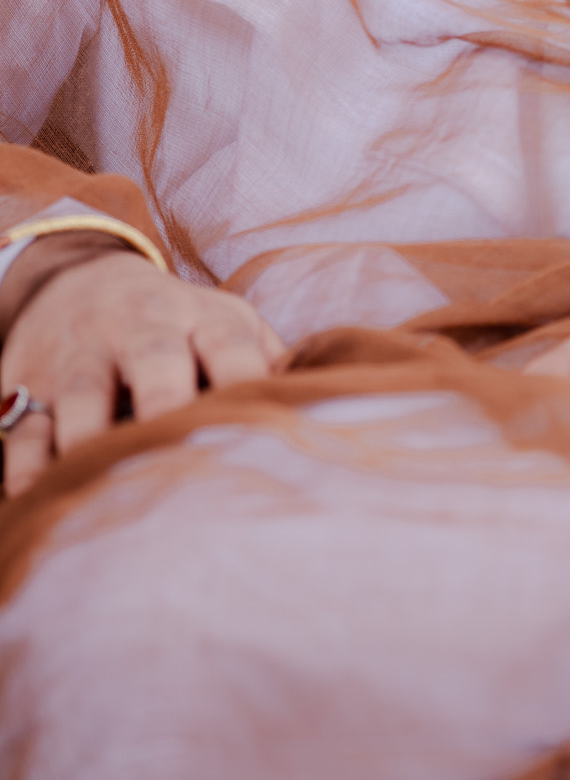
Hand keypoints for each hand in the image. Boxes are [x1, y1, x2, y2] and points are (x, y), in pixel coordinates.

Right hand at [1, 248, 282, 497]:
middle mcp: (139, 329)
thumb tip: (329, 406)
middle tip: (183, 461)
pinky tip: (34, 497)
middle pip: (156, 360)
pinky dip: (26, 464)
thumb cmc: (177, 323)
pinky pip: (22, 427)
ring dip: (93, 441)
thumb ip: (271, 361)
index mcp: (200, 317)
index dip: (245, 385)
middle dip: (167, 405)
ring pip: (83, 394)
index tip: (260, 432)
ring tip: (109, 490)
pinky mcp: (26, 386)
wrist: (78, 282)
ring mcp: (81, 355)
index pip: (232, 344)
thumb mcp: (227, 323)